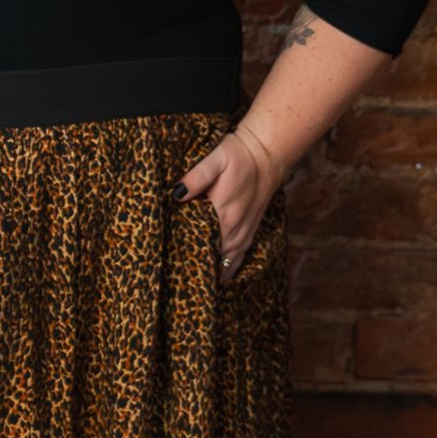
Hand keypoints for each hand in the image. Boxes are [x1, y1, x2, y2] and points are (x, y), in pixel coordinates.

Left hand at [181, 116, 284, 274]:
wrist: (267, 153)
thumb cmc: (238, 155)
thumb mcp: (215, 159)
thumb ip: (196, 177)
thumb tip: (176, 194)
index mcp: (224, 212)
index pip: (202, 241)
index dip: (185, 254)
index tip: (169, 265)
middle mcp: (236, 227)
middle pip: (213, 257)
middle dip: (196, 267)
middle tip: (176, 279)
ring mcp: (245, 231)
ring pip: (227, 261)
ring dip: (212, 271)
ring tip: (192, 285)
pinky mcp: (250, 231)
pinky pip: (239, 258)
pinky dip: (228, 269)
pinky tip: (217, 278)